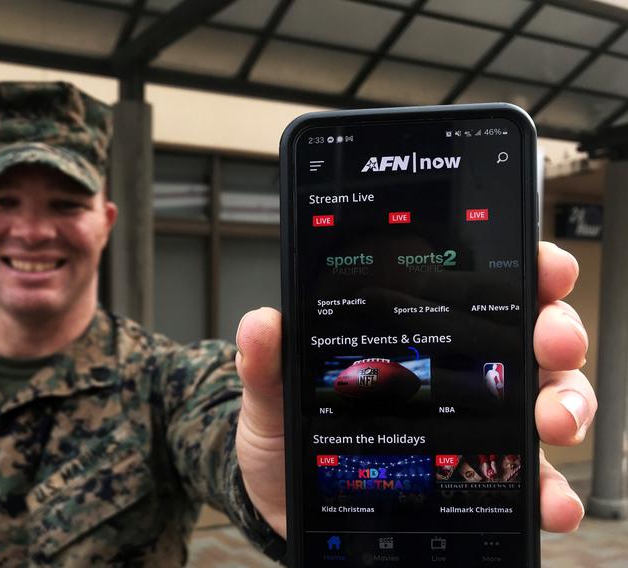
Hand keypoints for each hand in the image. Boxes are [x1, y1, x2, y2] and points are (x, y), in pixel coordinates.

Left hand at [234, 241, 594, 537]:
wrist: (289, 498)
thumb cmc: (292, 432)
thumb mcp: (275, 391)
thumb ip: (268, 359)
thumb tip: (262, 324)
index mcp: (417, 332)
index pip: (481, 288)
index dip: (523, 270)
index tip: (541, 270)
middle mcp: (458, 370)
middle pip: (530, 338)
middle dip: (554, 331)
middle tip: (548, 343)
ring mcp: (475, 423)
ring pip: (546, 400)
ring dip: (564, 404)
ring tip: (550, 421)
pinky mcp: (476, 475)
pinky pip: (528, 480)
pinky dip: (549, 488)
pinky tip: (547, 498)